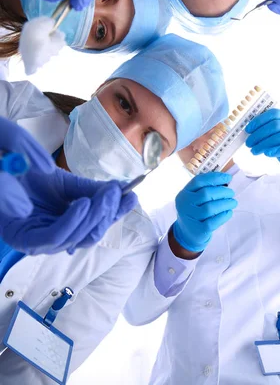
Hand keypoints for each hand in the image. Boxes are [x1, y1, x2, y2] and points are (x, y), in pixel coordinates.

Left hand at [0, 118, 137, 253]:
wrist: (6, 170)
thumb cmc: (29, 179)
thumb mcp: (68, 183)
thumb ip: (92, 189)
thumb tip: (122, 190)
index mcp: (69, 226)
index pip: (98, 225)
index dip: (117, 213)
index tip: (133, 197)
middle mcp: (57, 238)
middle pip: (91, 235)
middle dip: (108, 214)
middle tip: (117, 193)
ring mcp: (41, 243)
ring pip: (78, 238)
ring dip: (95, 216)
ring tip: (104, 195)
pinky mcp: (27, 241)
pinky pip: (56, 237)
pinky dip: (74, 222)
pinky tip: (84, 204)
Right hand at [173, 172, 236, 252]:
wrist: (187, 234)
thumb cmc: (195, 212)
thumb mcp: (194, 199)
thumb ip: (206, 189)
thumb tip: (226, 180)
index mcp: (184, 193)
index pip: (199, 181)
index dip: (215, 177)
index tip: (228, 177)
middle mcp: (184, 204)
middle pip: (206, 194)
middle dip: (222, 191)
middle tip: (232, 193)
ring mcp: (190, 217)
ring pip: (210, 208)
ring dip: (225, 203)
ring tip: (233, 202)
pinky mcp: (198, 230)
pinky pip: (213, 221)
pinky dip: (224, 216)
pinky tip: (229, 212)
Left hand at [245, 109, 279, 186]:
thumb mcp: (277, 139)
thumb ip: (268, 133)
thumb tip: (250, 133)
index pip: (273, 114)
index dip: (259, 120)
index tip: (248, 130)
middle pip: (276, 125)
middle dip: (259, 134)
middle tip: (249, 143)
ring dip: (265, 143)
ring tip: (254, 151)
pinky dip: (277, 150)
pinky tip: (268, 153)